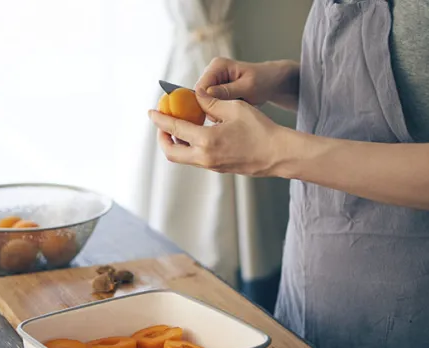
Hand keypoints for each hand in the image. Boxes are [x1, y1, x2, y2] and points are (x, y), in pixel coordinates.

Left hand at [148, 88, 290, 176]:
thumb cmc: (260, 129)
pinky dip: (189, 147)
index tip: (151, 112)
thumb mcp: (234, 107)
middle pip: (171, 152)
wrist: (278, 154)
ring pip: (182, 158)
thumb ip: (211, 102)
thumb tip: (194, 96)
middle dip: (161, 138)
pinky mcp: (218, 169)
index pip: (174, 128)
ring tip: (177, 127)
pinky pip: (195, 159)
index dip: (160, 119)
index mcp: (207, 140)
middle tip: (162, 124)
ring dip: (175, 143)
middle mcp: (205, 157)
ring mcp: (211, 165)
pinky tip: (195, 135)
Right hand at [195, 57, 299, 111]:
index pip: (200, 87)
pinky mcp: (217, 90)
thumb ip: (226, 91)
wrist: (273, 82)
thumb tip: (206, 95)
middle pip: (200, 95)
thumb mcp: (247, 87)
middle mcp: (213, 71)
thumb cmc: (264, 81)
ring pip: (205, 101)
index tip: (216, 114)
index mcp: (218, 65)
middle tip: (227, 115)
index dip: (204, 102)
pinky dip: (220, 110)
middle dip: (211, 107)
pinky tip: (231, 111)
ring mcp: (214, 81)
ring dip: (217, 109)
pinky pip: (212, 103)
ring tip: (232, 112)